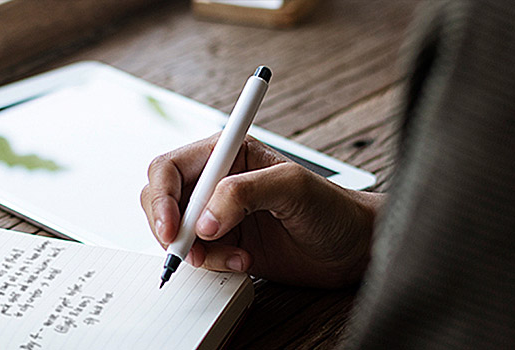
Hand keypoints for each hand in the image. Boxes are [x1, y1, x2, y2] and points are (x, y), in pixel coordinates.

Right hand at [140, 135, 382, 287]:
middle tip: (190, 251)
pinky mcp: (224, 242)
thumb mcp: (292, 188)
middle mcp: (216, 180)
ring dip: (195, 250)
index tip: (174, 228)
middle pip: (161, 198)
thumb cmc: (332, 208)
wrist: (353, 247)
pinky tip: (242, 261)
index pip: (170, 168)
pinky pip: (196, 254)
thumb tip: (204, 219)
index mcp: (227, 153)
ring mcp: (218, 213)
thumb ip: (244, 193)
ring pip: (175, 230)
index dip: (163, 198)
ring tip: (233, 256)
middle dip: (170, 227)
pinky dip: (211, 263)